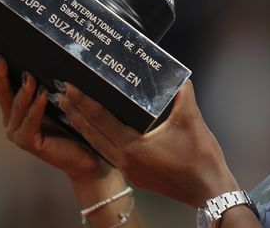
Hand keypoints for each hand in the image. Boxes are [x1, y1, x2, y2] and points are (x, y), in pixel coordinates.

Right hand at [0, 51, 108, 180]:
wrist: (87, 154)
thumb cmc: (73, 123)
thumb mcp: (56, 97)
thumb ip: (44, 82)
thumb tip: (41, 54)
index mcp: (13, 107)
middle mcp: (11, 120)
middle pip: (0, 93)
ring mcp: (18, 133)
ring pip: (16, 106)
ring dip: (23, 90)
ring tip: (30, 76)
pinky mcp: (30, 142)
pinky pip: (31, 120)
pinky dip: (37, 106)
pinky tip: (44, 94)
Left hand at [53, 80, 238, 207]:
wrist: (208, 190)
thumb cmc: (200, 159)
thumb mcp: (191, 120)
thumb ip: (182, 95)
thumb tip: (179, 78)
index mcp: (133, 147)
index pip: (101, 119)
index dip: (84, 101)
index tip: (70, 87)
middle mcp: (125, 160)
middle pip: (92, 132)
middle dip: (75, 111)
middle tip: (60, 93)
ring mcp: (129, 170)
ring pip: (98, 145)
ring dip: (83, 126)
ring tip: (69, 110)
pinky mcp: (136, 175)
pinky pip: (108, 153)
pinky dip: (97, 139)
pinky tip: (95, 132)